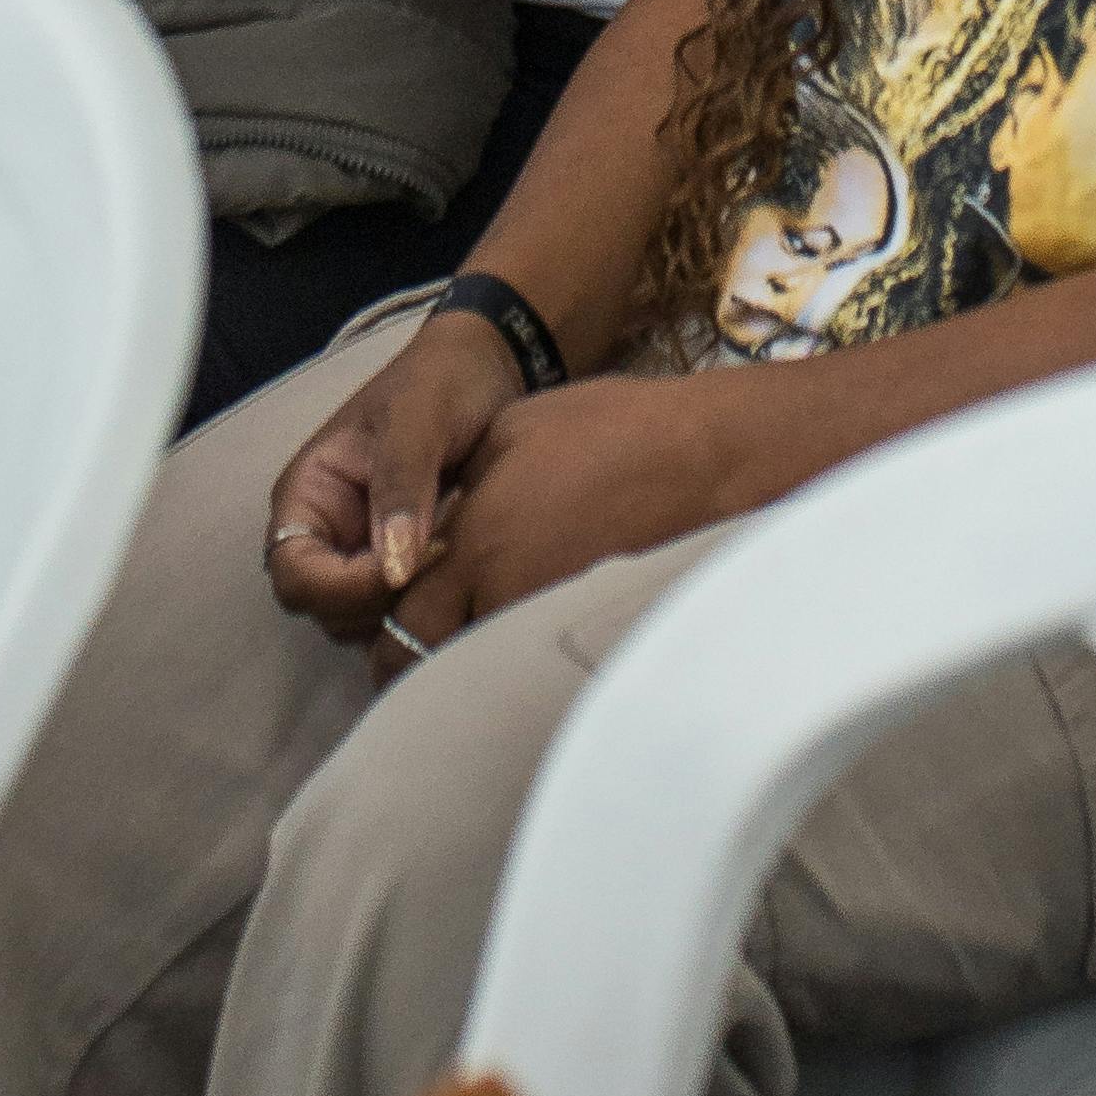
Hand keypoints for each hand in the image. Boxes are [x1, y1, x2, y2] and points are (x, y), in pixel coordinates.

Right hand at [264, 310, 521, 632]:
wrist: (487, 371)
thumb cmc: (441, 381)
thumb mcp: (418, 417)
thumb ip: (401, 485)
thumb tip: (393, 568)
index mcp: (308, 494)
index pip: (293, 572)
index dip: (340, 587)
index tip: (406, 566)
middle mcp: (326, 533)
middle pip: (323, 607)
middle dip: (375, 602)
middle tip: (439, 558)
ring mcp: (362, 553)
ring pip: (360, 619)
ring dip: (402, 608)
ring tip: (453, 555)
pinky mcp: (401, 565)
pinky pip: (398, 611)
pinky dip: (425, 604)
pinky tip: (460, 564)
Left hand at [377, 368, 757, 644]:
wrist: (704, 457)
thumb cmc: (609, 429)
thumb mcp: (513, 433)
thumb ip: (462, 490)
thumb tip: (439, 526)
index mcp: (477, 543)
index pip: (405, 620)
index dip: (390, 633)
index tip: (390, 634)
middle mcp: (507, 593)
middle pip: (436, 662)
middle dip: (418, 666)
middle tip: (418, 659)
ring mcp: (553, 616)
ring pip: (486, 666)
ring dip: (470, 664)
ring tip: (469, 652)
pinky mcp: (593, 626)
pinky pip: (536, 656)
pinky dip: (521, 658)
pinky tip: (527, 641)